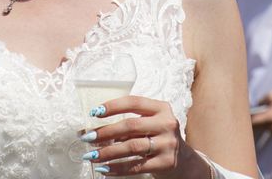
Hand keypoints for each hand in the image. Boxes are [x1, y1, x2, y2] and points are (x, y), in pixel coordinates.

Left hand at [81, 95, 195, 177]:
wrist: (184, 161)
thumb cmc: (158, 137)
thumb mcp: (150, 123)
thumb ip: (128, 123)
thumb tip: (92, 129)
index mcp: (161, 108)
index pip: (134, 102)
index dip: (113, 106)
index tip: (94, 112)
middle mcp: (167, 123)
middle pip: (131, 126)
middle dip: (106, 132)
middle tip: (88, 138)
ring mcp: (168, 144)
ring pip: (132, 147)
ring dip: (108, 152)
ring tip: (92, 156)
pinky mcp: (166, 162)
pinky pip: (136, 166)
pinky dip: (117, 168)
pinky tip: (104, 169)